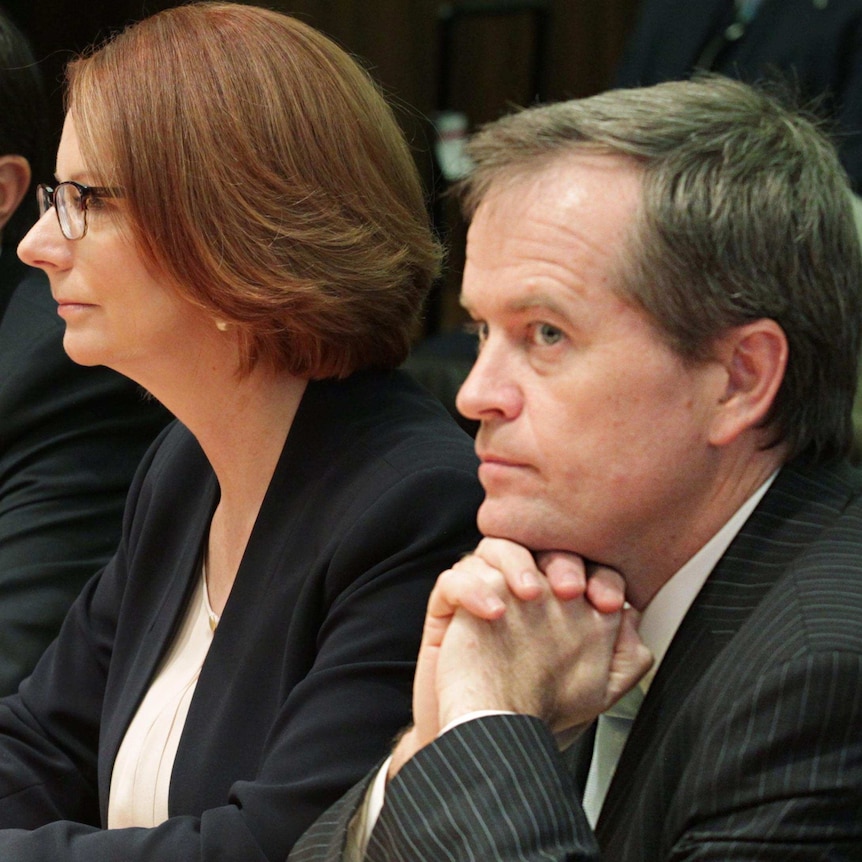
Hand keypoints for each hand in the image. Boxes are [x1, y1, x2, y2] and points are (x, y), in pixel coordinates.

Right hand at [389, 540, 651, 777]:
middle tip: (569, 590)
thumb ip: (624, 654)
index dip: (599, 575)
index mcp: (558, 603)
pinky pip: (452, 580)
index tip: (608, 605)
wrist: (487, 742)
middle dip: (560, 561)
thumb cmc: (539, 715)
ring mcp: (485, 596)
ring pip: (494, 548)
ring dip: (514, 562)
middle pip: (540, 545)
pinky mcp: (450, 610)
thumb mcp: (597, 689)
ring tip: (529, 592)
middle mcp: (522, 593)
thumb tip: (633, 615)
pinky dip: (472, 589)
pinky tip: (492, 614)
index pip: (582, 563)